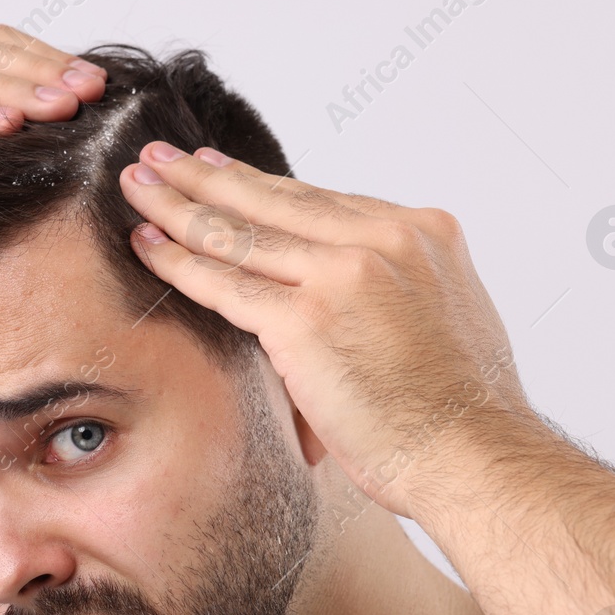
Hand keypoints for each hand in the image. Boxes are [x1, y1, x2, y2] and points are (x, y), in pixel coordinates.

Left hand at [120, 141, 538, 519]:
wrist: (476, 457)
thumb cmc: (462, 412)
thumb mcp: (446, 317)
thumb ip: (398, 288)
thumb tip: (360, 295)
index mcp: (421, 234)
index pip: (319, 201)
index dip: (259, 184)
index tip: (218, 168)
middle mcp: (384, 240)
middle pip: (274, 201)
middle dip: (207, 177)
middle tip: (160, 157)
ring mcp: (344, 275)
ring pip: (241, 233)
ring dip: (179, 206)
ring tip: (138, 186)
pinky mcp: (307, 321)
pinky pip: (226, 284)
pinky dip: (178, 262)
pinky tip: (146, 243)